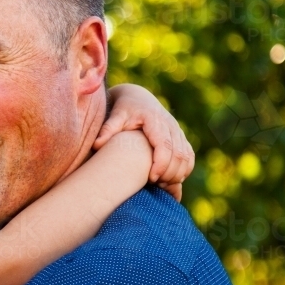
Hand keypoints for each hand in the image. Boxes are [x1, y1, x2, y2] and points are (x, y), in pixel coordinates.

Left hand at [94, 84, 193, 200]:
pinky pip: (188, 157)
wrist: (137, 99)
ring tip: (161, 185)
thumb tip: (96, 144)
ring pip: (186, 157)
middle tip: (155, 185)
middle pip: (179, 154)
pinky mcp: (181, 138)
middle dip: (169, 173)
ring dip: (177, 174)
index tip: (152, 178)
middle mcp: (170, 125)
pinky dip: (183, 170)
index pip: (165, 145)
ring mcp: (178, 132)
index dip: (161, 164)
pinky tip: (170, 180)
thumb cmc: (124, 109)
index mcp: (155, 120)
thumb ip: (107, 129)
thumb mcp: (115, 116)